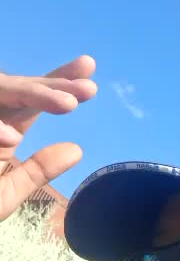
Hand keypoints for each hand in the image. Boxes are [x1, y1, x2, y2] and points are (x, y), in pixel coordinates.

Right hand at [0, 55, 96, 220]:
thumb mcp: (5, 193)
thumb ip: (37, 171)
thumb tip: (76, 149)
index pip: (32, 101)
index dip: (58, 81)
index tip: (89, 68)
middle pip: (16, 91)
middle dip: (51, 86)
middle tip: (86, 88)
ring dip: (29, 97)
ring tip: (66, 105)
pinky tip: (10, 139)